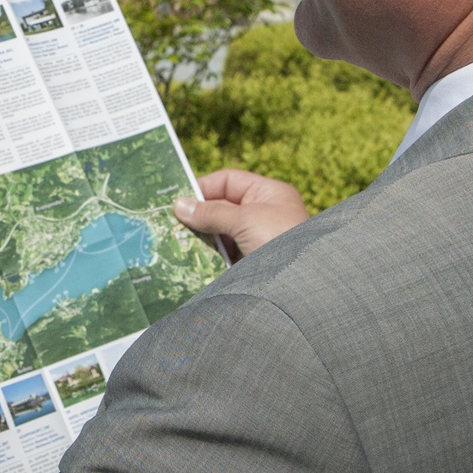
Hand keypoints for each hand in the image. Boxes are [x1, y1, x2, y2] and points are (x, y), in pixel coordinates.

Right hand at [174, 169, 309, 260]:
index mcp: (268, 195)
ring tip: (172, 241)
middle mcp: (262, 216)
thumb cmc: (282, 243)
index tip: (177, 199)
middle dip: (197, 216)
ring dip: (198, 239)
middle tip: (168, 222)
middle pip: (220, 209)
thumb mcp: (246, 220)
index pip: (229, 182)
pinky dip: (206, 258)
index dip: (203, 187)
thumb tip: (179, 205)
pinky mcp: (249, 266)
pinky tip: (187, 260)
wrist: (304, 290)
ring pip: (219, 235)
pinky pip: (222, 257)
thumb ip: (212, 212)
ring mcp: (255, 242)